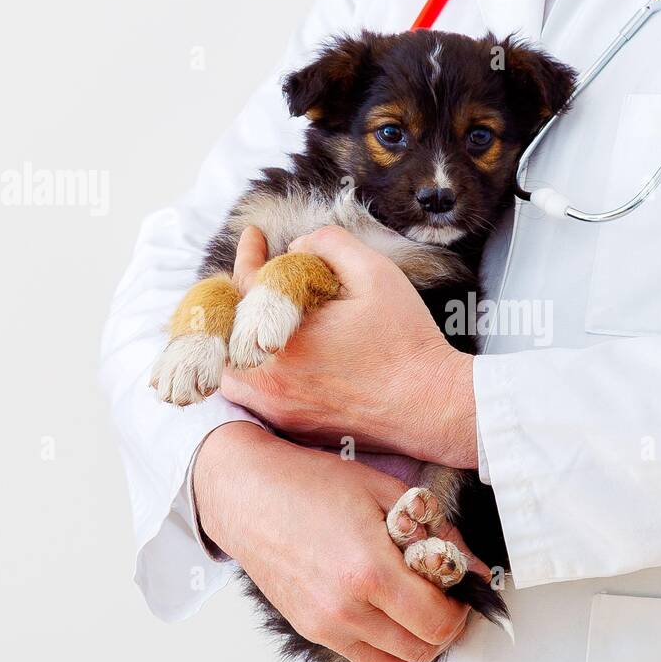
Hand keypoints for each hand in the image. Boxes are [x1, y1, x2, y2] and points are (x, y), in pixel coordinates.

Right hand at [193, 421, 471, 661]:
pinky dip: (388, 648)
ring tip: (419, 608)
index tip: (459, 587)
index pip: (439, 622)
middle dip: (445, 626)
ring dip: (419, 644)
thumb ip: (436, 532)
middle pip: (422, 650)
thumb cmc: (311, 484)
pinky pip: (364, 661)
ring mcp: (325, 626)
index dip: (461, 608)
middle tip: (444, 596)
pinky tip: (389, 613)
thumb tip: (471, 566)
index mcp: (369, 571)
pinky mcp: (310, 630)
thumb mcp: (386, 491)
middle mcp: (346, 608)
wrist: (247, 494)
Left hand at [220, 225, 477, 468]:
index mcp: (283, 336)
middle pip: (229, 328)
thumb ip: (330, 243)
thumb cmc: (407, 341)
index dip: (248, 255)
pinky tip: (275, 349)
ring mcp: (276, 407)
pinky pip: (252, 394)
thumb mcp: (376, 273)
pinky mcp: (290, 425)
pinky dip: (254, 367)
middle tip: (257, 270)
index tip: (255, 236)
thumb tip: (297, 247)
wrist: (431, 405)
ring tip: (260, 312)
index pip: (245, 285)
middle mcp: (269, 377)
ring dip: (240, 335)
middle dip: (241, 294)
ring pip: (232, 365)